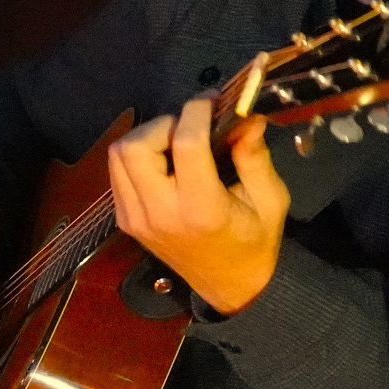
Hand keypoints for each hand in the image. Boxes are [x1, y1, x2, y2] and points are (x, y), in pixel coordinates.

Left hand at [105, 99, 290, 313]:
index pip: (184, 143)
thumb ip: (255, 156)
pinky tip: (165, 162)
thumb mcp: (271, 200)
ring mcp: (136, 218)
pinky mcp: (126, 220)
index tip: (213, 100)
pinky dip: (137, 157)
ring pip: (118, 156)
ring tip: (176, 142)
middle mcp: (160, 212)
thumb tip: (247, 116)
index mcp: (201, 208)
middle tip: (189, 128)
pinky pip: (117, 173)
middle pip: (135, 146)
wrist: (230, 287)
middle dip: (163, 125)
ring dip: (146, 138)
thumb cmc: (255, 242)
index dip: (197, 111)